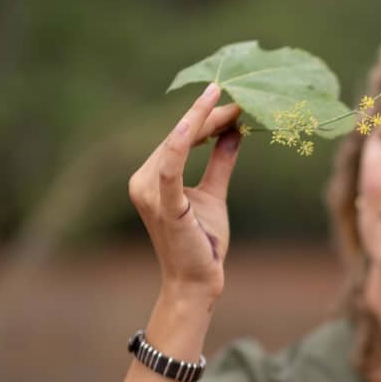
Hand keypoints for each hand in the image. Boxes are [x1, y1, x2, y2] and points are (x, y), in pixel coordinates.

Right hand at [127, 83, 241, 302]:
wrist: (197, 281)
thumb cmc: (203, 242)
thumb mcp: (214, 194)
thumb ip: (220, 163)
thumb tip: (234, 132)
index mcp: (151, 178)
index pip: (179, 139)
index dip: (205, 118)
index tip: (231, 102)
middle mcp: (142, 181)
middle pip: (178, 137)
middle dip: (209, 116)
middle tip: (238, 99)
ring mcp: (149, 193)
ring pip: (176, 145)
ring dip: (204, 122)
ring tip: (230, 105)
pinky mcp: (165, 205)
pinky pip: (171, 167)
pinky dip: (183, 143)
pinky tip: (196, 122)